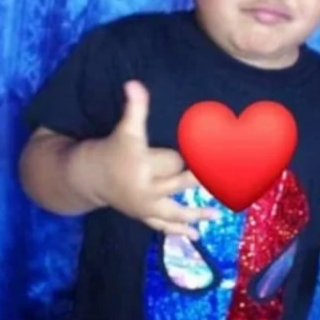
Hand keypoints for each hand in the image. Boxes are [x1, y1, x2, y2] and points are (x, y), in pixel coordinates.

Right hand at [87, 81, 219, 238]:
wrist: (91, 177)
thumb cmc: (113, 149)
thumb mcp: (124, 129)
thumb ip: (134, 108)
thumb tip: (134, 83)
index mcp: (142, 166)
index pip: (172, 162)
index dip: (193, 159)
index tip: (217, 155)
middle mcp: (145, 190)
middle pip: (177, 186)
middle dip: (201, 183)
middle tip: (227, 182)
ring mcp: (145, 207)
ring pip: (173, 212)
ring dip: (195, 213)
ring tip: (216, 215)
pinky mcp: (144, 216)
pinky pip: (163, 226)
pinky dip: (178, 231)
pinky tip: (197, 236)